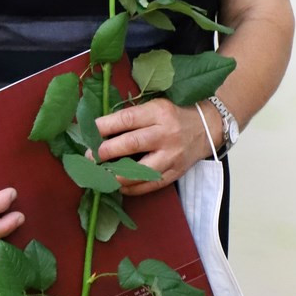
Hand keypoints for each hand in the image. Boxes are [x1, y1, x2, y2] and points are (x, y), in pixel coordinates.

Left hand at [94, 98, 209, 195]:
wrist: (207, 127)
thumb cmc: (173, 115)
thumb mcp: (155, 106)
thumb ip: (132, 117)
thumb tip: (100, 130)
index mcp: (159, 113)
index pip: (127, 119)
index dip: (105, 126)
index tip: (89, 132)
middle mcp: (166, 134)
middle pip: (132, 143)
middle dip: (106, 151)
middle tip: (90, 156)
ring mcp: (172, 156)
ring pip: (141, 169)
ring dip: (116, 174)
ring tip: (100, 175)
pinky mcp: (175, 172)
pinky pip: (150, 185)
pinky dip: (132, 188)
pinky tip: (118, 185)